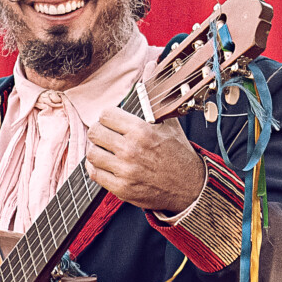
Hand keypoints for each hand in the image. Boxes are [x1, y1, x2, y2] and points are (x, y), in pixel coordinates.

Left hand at [85, 108, 204, 214]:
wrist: (190, 187)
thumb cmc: (179, 155)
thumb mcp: (170, 126)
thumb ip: (152, 110)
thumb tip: (140, 93)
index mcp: (141, 131)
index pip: (106, 115)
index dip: (107, 116)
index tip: (110, 120)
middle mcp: (131, 149)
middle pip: (95, 132)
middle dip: (98, 130)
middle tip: (104, 133)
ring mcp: (125, 171)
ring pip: (92, 153)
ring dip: (96, 149)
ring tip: (103, 149)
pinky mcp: (122, 188)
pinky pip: (95, 174)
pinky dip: (96, 167)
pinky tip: (103, 164)